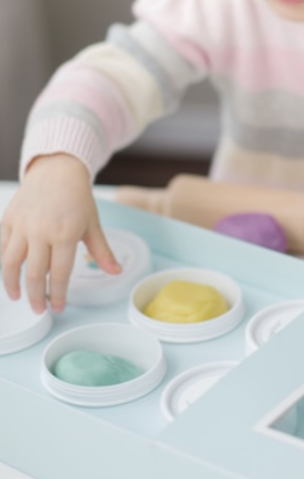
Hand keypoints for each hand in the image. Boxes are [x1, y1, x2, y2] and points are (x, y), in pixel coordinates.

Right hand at [1, 154, 120, 313]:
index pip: (60, 273)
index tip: (59, 307)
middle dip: (37, 297)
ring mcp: (22, 225)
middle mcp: (41, 231)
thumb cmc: (77, 197)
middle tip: (39, 309)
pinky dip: (4, 263)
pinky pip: (2, 247)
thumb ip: (102, 251)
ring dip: (13, 285)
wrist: (57, 169)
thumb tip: (117, 272)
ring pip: (11, 263)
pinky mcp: (8, 219)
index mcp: (65, 233)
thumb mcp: (93, 224)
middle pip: (35, 274)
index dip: (59, 294)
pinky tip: (10, 274)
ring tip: (18, 298)